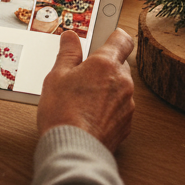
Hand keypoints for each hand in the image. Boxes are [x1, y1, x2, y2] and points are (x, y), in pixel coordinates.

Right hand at [37, 29, 134, 152]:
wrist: (73, 148)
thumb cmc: (62, 112)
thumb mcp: (57, 76)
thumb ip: (68, 53)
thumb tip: (71, 37)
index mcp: (106, 64)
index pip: (122, 40)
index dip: (115, 36)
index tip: (109, 36)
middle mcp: (122, 81)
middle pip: (119, 65)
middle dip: (104, 68)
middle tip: (83, 76)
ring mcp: (127, 104)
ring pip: (120, 88)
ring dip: (107, 89)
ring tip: (83, 100)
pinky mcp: (127, 123)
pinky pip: (120, 109)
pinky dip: (109, 109)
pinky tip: (90, 116)